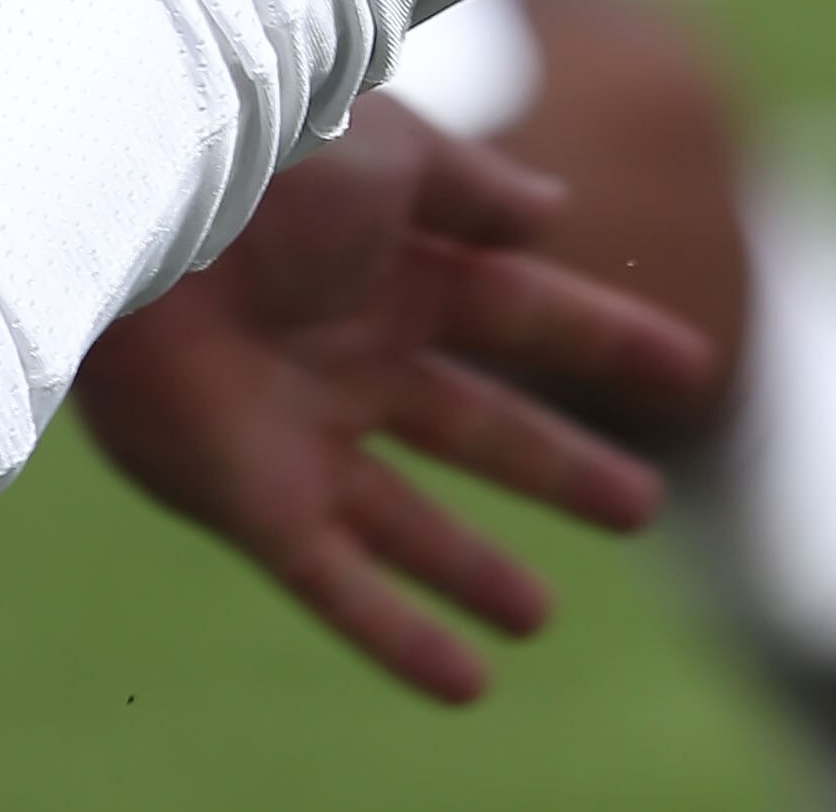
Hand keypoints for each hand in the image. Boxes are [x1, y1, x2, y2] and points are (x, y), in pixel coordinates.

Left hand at [74, 89, 717, 702]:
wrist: (140, 206)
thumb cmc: (272, 156)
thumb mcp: (397, 151)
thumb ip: (477, 186)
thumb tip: (555, 215)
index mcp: (404, 264)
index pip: (534, 310)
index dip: (614, 343)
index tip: (695, 369)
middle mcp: (364, 356)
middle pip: (488, 427)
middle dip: (564, 467)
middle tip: (644, 506)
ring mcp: (311, 434)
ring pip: (417, 520)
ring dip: (479, 569)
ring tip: (539, 616)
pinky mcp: (256, 503)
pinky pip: (341, 585)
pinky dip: (403, 637)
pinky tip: (466, 685)